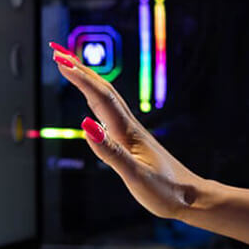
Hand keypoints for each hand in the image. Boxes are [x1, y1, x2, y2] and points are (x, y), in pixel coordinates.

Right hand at [50, 43, 202, 220]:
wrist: (191, 197)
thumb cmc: (165, 190)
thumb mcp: (134, 175)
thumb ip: (109, 151)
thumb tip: (85, 124)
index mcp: (127, 132)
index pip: (100, 97)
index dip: (79, 77)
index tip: (58, 59)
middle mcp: (129, 127)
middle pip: (102, 90)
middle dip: (79, 70)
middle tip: (56, 51)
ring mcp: (132, 133)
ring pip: (107, 98)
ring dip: (88, 80)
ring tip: (70, 66)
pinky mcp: (134, 142)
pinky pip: (110, 112)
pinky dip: (97, 98)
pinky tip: (93, 101)